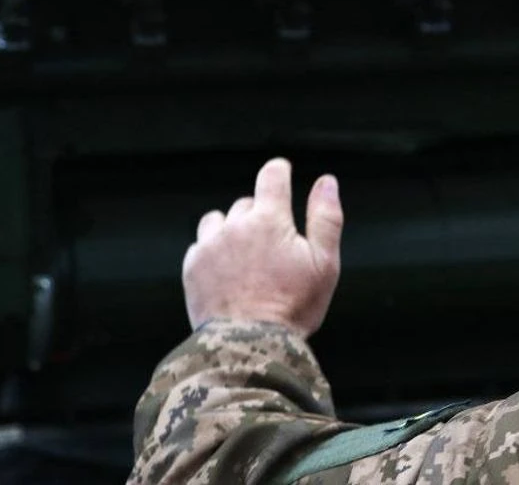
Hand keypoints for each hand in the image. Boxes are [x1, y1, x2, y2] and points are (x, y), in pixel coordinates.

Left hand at [182, 158, 343, 338]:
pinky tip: (228, 273)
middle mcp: (235, 226)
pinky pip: (201, 245)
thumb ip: (326, 217)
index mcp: (269, 220)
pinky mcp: (192, 267)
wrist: (249, 347)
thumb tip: (326, 182)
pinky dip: (214, 252)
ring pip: (219, 220)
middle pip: (247, 203)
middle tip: (274, 246)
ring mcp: (209, 246)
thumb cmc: (294, 306)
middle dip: (261, 215)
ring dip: (232, 229)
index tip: (282, 173)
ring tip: (247, 257)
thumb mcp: (325, 263)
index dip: (279, 171)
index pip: (272, 175)